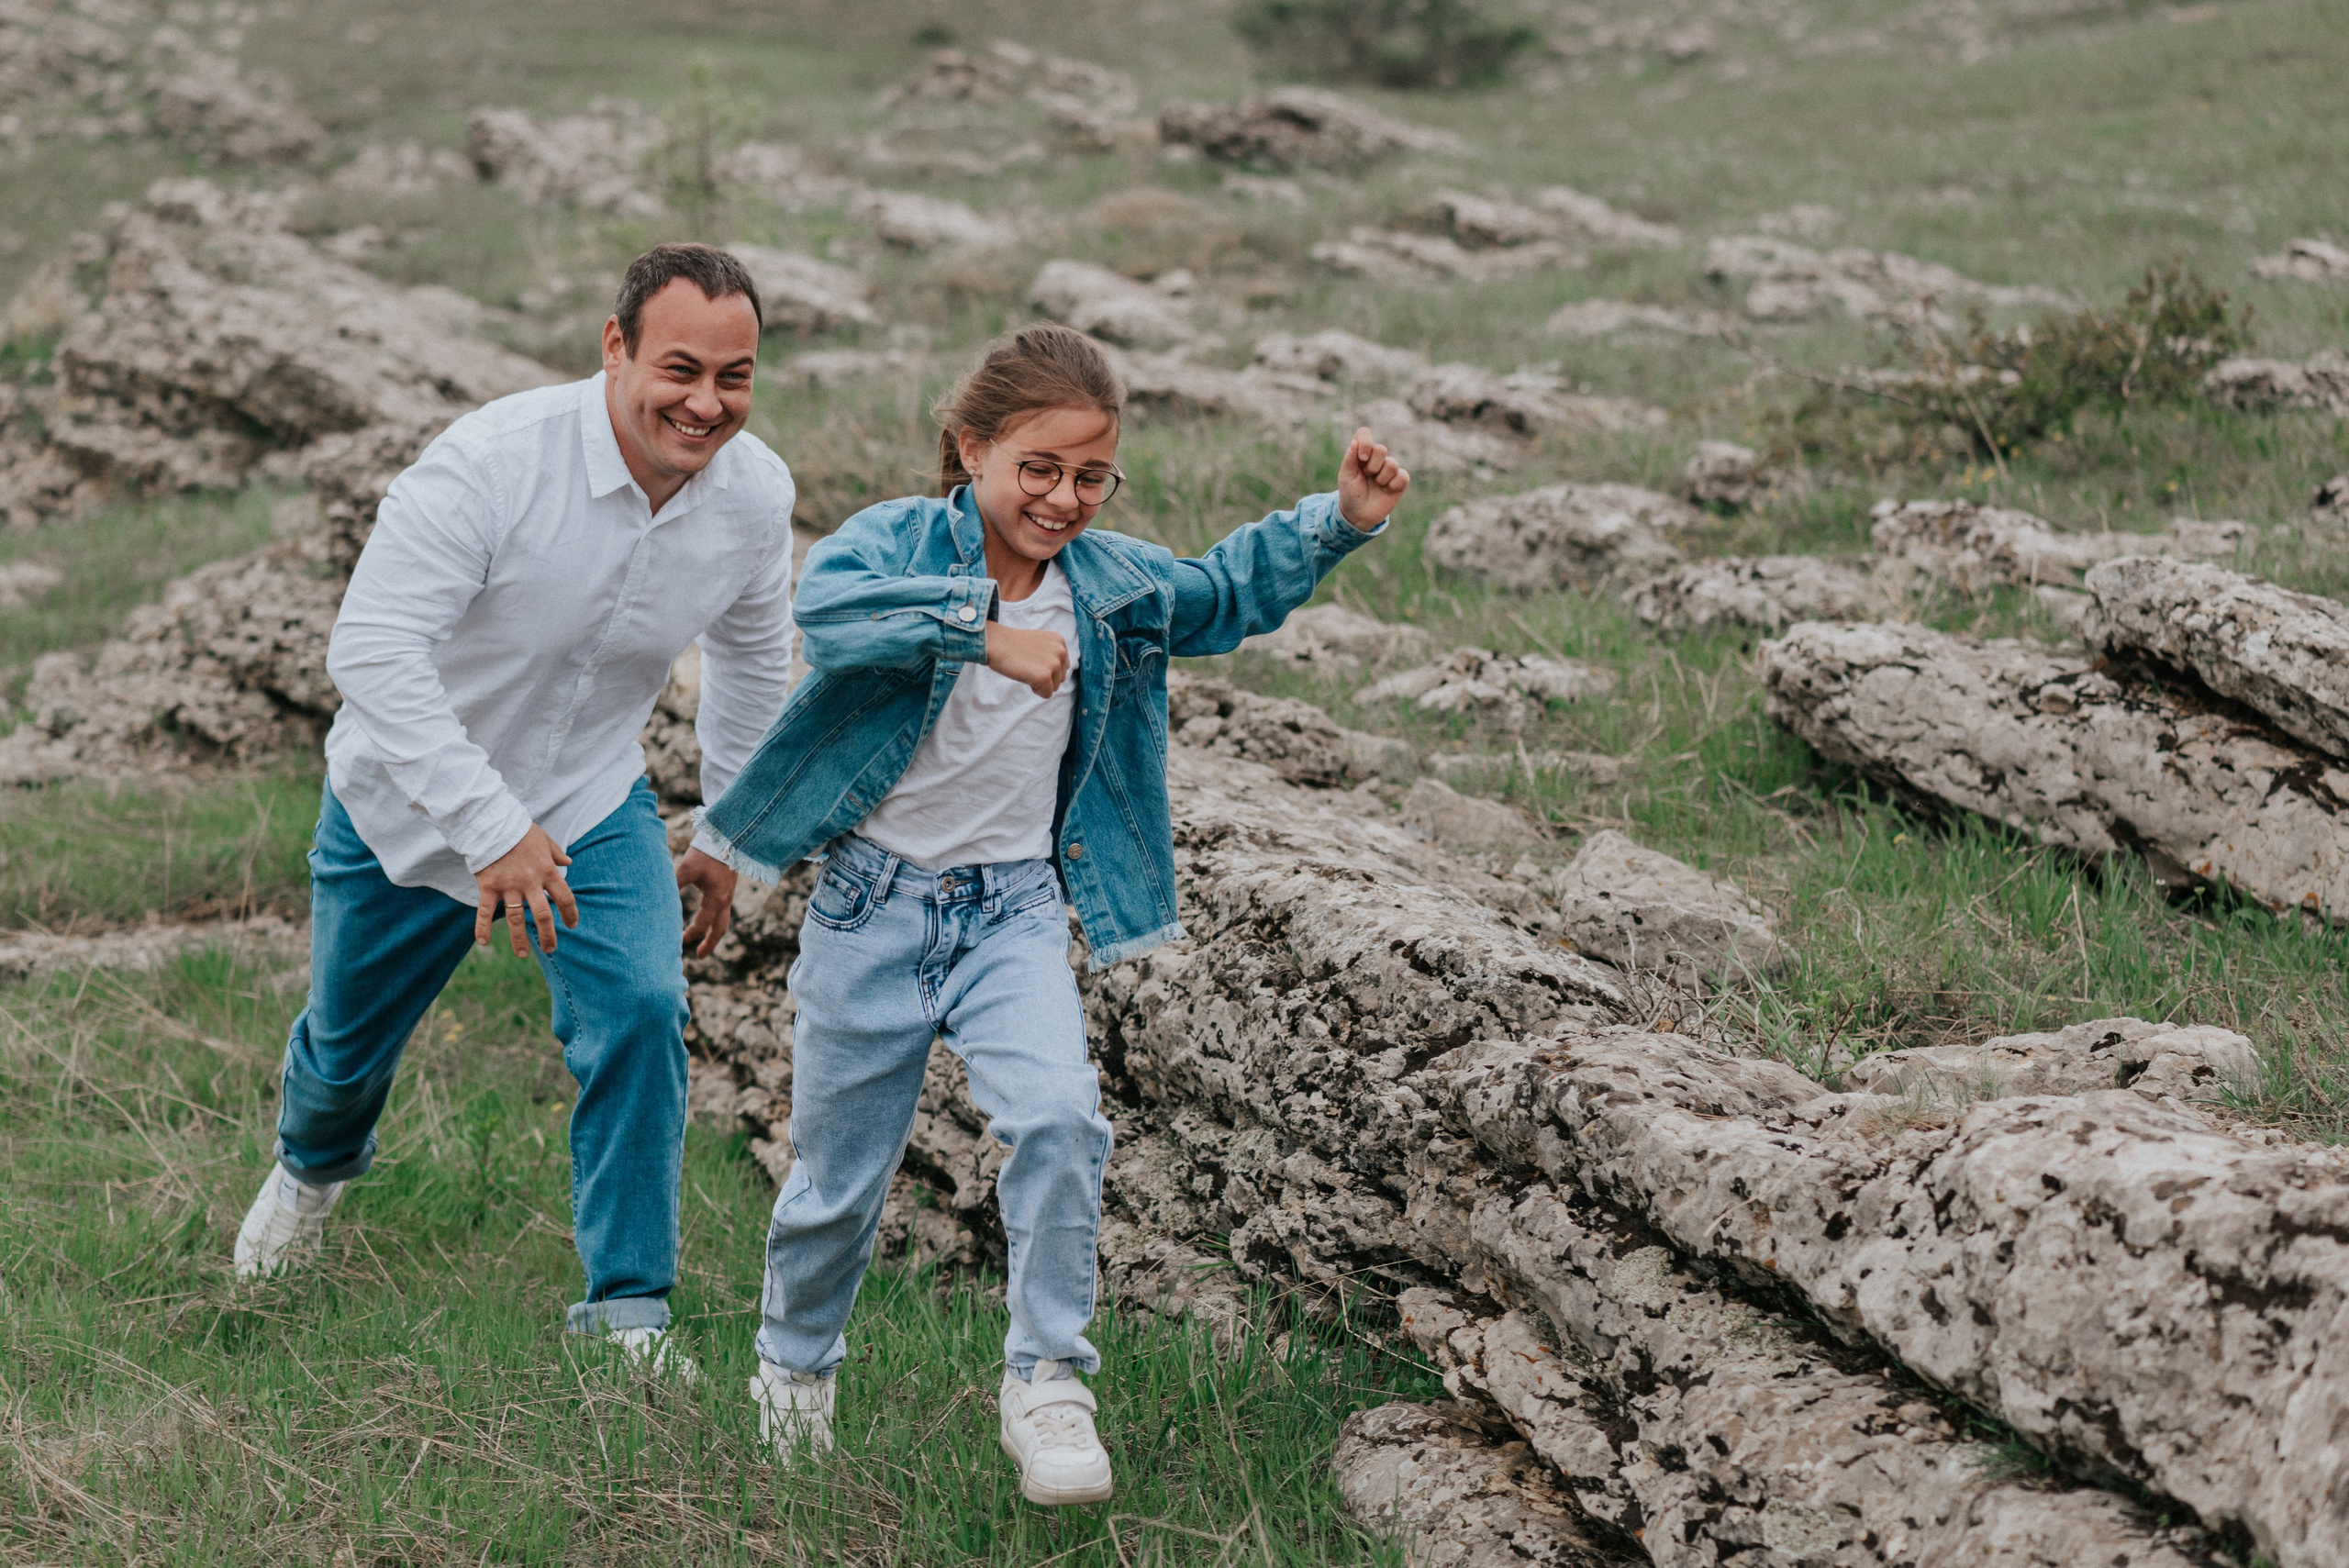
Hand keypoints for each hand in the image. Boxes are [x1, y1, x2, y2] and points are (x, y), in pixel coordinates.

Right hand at [475, 824, 578, 955]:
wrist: (492, 822)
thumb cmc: (520, 830)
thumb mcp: (544, 838)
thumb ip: (556, 852)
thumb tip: (568, 861)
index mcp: (547, 870)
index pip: (565, 897)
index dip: (571, 913)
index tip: (572, 925)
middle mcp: (530, 882)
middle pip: (543, 915)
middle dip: (548, 935)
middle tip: (550, 949)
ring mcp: (508, 885)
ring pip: (515, 918)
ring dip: (519, 938)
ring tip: (522, 955)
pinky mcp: (488, 885)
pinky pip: (484, 911)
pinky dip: (482, 927)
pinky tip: (483, 942)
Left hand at [676, 848, 737, 958]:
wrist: (729, 839)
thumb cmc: (707, 854)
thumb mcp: (688, 869)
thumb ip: (674, 884)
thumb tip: (656, 898)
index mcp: (716, 900)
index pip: (702, 924)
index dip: (689, 934)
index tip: (677, 940)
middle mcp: (725, 901)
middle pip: (719, 929)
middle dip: (709, 944)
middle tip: (699, 956)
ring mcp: (728, 895)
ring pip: (723, 921)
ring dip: (714, 933)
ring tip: (705, 941)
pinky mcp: (728, 889)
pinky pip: (723, 912)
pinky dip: (715, 921)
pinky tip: (706, 918)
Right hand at [987, 622, 1069, 699]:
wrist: (996, 643)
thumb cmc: (1012, 646)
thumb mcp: (1039, 644)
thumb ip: (1052, 655)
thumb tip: (1059, 675)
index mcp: (1059, 642)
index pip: (1063, 667)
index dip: (1046, 669)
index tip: (1032, 660)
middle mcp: (1060, 651)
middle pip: (1060, 679)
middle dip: (1045, 678)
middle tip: (1027, 666)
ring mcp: (1054, 663)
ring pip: (1054, 687)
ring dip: (1039, 684)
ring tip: (1025, 669)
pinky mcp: (1044, 675)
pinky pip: (1047, 694)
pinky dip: (1035, 690)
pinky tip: (1025, 676)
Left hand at [1337, 427, 1409, 531]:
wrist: (1359, 515)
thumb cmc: (1350, 494)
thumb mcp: (1345, 476)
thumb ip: (1349, 459)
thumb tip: (1355, 441)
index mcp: (1361, 454)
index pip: (1364, 434)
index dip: (1365, 442)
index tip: (1362, 458)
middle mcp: (1376, 459)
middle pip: (1381, 449)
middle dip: (1372, 466)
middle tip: (1367, 476)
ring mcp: (1389, 469)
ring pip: (1392, 463)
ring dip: (1381, 477)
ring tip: (1376, 485)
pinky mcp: (1400, 481)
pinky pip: (1402, 476)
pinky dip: (1393, 484)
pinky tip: (1386, 490)